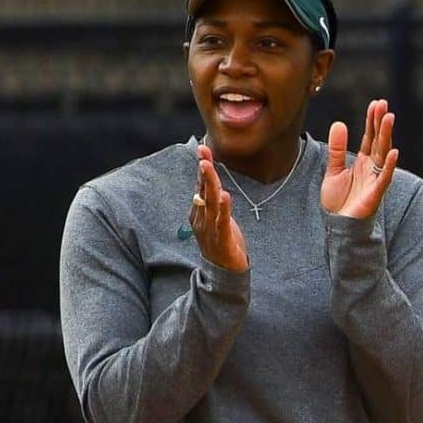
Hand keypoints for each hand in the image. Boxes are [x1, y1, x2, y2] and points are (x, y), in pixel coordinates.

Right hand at [190, 144, 248, 271]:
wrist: (224, 274)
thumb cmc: (222, 243)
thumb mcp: (216, 218)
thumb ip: (212, 201)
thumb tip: (209, 181)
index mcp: (198, 213)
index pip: (200, 186)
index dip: (203, 167)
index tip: (203, 148)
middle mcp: (201, 220)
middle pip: (202, 191)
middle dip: (204, 171)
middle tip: (203, 152)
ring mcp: (210, 230)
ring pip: (210, 203)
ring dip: (209, 184)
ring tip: (208, 167)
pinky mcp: (222, 240)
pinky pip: (222, 221)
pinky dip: (223, 209)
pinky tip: (224, 196)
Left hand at [321, 99, 399, 218]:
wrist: (338, 226)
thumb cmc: (338, 201)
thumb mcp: (333, 170)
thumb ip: (337, 149)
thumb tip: (339, 123)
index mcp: (363, 162)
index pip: (370, 137)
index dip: (372, 121)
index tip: (376, 103)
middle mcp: (372, 168)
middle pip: (378, 141)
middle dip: (381, 123)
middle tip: (383, 104)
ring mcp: (375, 180)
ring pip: (383, 154)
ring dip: (386, 136)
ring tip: (389, 118)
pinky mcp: (375, 194)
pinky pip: (384, 178)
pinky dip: (390, 165)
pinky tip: (393, 151)